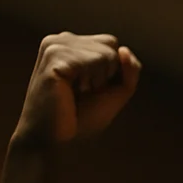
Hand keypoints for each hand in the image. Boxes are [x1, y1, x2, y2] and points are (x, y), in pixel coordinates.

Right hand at [12, 33, 140, 147]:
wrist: (54, 142)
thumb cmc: (81, 119)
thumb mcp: (116, 91)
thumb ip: (129, 70)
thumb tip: (125, 50)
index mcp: (70, 44)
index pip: (111, 44)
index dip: (112, 72)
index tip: (89, 90)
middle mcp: (60, 40)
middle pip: (111, 44)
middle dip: (108, 75)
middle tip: (82, 93)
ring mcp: (55, 46)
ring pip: (107, 53)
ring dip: (100, 81)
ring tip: (76, 94)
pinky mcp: (54, 58)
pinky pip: (97, 60)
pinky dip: (94, 81)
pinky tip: (72, 93)